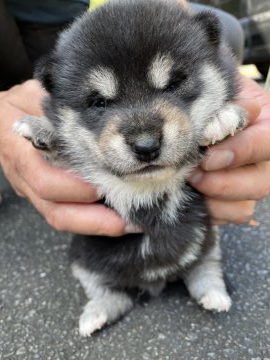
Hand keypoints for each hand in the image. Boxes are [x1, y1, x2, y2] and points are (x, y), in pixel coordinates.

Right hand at [0, 80, 137, 235]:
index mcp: (19, 150)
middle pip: (55, 211)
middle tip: (129, 220)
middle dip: (94, 220)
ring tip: (128, 224)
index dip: (75, 187)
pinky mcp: (41, 195)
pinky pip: (64, 213)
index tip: (106, 185)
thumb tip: (93, 108)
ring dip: (96, 225)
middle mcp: (23, 178)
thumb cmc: (17, 105)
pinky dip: (90, 219)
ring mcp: (31, 190)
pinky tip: (114, 216)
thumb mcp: (33, 95)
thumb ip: (57, 105)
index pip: (44, 179)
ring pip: (60, 218)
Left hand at [189, 75, 269, 223]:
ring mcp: (248, 186)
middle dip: (222, 183)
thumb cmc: (212, 101)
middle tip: (193, 173)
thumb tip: (229, 117)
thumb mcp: (219, 91)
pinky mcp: (229, 203)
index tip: (208, 156)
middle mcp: (263, 163)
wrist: (198, 117)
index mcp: (267, 128)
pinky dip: (205, 210)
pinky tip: (188, 194)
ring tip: (188, 181)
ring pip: (242, 208)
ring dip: (211, 199)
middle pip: (260, 185)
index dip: (241, 152)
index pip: (269, 143)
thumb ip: (225, 102)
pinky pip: (224, 218)